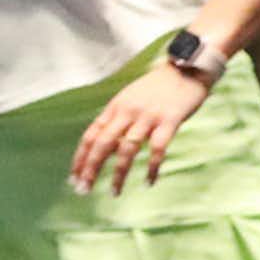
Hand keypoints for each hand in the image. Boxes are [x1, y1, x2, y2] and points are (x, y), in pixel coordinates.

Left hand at [69, 62, 212, 195]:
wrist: (186, 68)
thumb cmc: (157, 88)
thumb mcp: (130, 99)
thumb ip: (117, 121)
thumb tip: (106, 149)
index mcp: (115, 107)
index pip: (91, 135)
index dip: (81, 157)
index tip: (74, 176)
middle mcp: (127, 111)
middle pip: (103, 143)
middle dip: (91, 168)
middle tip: (83, 189)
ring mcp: (148, 116)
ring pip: (127, 149)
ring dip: (119, 173)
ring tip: (114, 191)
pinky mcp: (169, 120)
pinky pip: (157, 149)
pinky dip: (152, 167)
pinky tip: (148, 181)